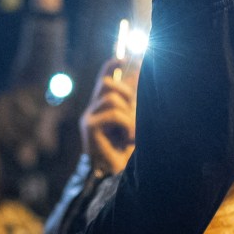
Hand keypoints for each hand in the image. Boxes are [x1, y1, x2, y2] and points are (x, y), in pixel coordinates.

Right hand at [82, 60, 137, 175]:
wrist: (117, 176)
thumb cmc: (128, 151)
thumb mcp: (136, 122)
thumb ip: (136, 103)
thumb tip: (144, 77)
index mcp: (104, 107)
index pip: (106, 76)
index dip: (114, 64)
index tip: (125, 57)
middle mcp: (93, 109)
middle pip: (107, 82)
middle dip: (126, 93)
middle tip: (136, 112)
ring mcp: (89, 117)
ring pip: (112, 97)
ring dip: (129, 114)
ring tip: (132, 132)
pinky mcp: (89, 127)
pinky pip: (113, 113)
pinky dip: (127, 124)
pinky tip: (129, 138)